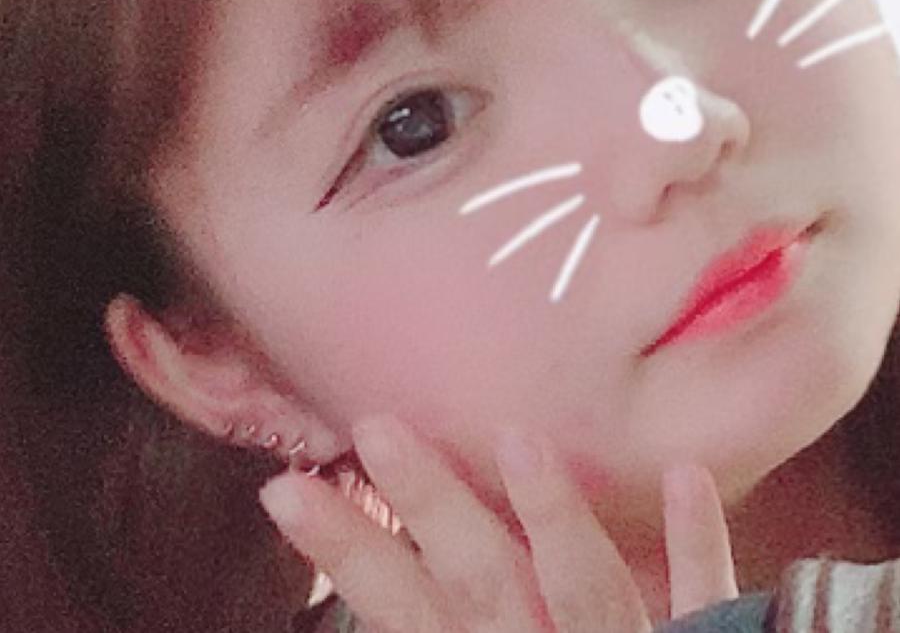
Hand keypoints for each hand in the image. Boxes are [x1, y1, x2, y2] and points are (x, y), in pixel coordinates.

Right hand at [259, 416, 737, 631]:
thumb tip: (382, 615)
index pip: (404, 614)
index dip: (346, 553)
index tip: (289, 491)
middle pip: (484, 580)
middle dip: (430, 504)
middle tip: (376, 428)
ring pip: (588, 585)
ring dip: (552, 513)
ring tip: (518, 436)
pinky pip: (710, 602)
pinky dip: (698, 543)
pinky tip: (685, 472)